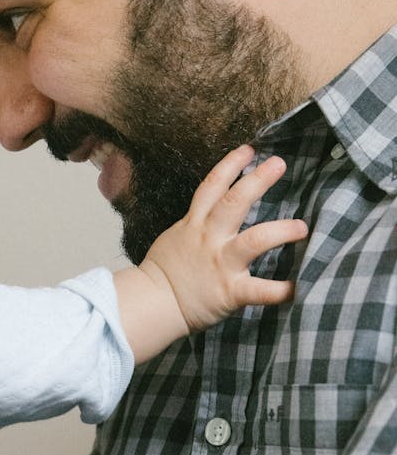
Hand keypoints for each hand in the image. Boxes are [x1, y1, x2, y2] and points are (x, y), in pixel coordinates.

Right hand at [143, 145, 307, 332]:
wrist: (152, 304)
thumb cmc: (163, 272)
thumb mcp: (175, 237)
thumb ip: (196, 224)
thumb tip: (211, 212)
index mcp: (195, 224)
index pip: (212, 186)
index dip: (230, 165)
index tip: (249, 151)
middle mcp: (210, 238)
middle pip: (235, 202)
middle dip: (258, 180)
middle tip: (279, 164)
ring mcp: (222, 264)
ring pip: (255, 240)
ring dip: (281, 231)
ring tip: (301, 227)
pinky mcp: (230, 291)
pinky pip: (260, 290)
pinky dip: (281, 290)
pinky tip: (299, 287)